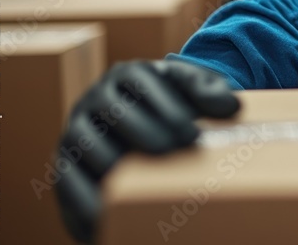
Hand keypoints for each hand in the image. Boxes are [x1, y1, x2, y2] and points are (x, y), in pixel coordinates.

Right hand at [54, 60, 239, 243]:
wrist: (149, 123)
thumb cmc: (176, 104)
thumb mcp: (195, 91)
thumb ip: (210, 91)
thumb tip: (231, 107)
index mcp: (129, 76)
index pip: (142, 82)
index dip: (166, 107)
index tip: (192, 134)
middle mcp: (97, 99)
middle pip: (112, 111)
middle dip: (142, 130)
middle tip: (170, 152)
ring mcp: (78, 130)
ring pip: (84, 143)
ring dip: (110, 163)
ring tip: (136, 187)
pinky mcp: (67, 164)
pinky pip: (67, 180)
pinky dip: (81, 201)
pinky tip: (102, 221)